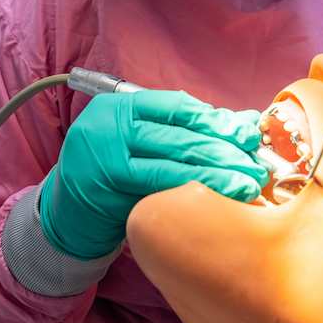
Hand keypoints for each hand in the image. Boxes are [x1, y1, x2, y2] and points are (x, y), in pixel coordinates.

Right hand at [40, 90, 265, 259]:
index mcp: (118, 106)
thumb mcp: (141, 145)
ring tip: (247, 184)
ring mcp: (103, 156)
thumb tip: (243, 122)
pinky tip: (218, 199)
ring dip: (216, 173)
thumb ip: (184, 131)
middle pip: (179, 135)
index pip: (177, 107)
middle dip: (224, 149)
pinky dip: (193, 192)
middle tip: (256, 163)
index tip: (247, 134)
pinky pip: (159, 189)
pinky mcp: (105, 190)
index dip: (216, 119)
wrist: (66, 216)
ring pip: (172, 163)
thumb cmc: (113, 176)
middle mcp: (107, 125)